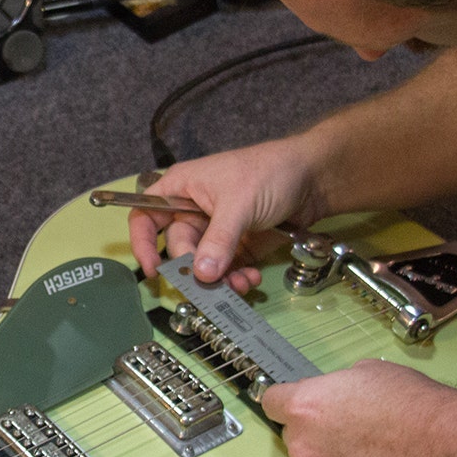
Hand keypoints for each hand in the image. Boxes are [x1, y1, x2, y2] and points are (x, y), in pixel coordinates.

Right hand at [127, 136, 321, 290]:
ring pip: (203, 264)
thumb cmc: (270, 171)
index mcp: (181, 187)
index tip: (152, 270)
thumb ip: (218, 240)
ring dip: (219, 279)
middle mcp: (193, 209)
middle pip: (177, 247)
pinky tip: (251, 278)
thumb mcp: (239, 204)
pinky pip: (226, 268)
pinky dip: (236, 278)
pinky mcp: (237, 243)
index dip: (142, 243)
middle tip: (210, 285)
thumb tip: (201, 274)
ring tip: (240, 284)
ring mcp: (216, 228)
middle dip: (194, 269)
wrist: (314, 177)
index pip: (145, 215)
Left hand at [258, 360, 456, 456]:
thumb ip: (337, 389)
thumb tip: (336, 398)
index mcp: (304, 407)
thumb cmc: (412, 404)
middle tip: (354, 432)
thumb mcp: (366, 373)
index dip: (288, 403)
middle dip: (319, 436)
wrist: (446, 445)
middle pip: (298, 439)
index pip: (272, 402)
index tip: (296, 406)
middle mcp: (304, 446)